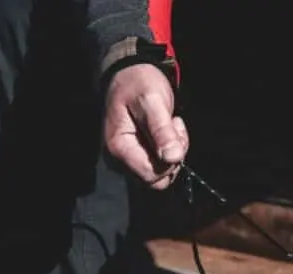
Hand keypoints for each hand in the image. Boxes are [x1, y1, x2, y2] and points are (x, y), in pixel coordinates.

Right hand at [104, 63, 188, 189]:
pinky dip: (167, 152)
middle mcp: (118, 161)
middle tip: (172, 127)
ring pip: (159, 175)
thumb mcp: (153, 101)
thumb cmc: (139, 84)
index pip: (152, 175)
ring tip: (169, 126)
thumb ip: (162, 130)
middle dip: (172, 156)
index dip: (169, 160)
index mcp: (118, 148)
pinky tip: (164, 132)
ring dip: (171, 153)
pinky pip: (157, 167)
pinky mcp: (133, 159)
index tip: (172, 128)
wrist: (129, 75)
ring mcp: (125, 161)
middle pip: (156, 179)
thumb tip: (174, 158)